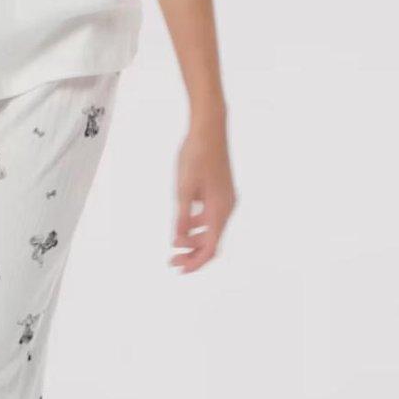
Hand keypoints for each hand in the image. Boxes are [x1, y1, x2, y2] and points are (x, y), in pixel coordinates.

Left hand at [170, 116, 236, 272]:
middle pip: (212, 241)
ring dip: (194, 238)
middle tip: (172, 258)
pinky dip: (198, 223)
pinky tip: (184, 221)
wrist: (209, 129)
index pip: (210, 248)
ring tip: (175, 242)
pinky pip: (211, 215)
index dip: (195, 262)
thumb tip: (178, 239)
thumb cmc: (196, 155)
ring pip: (211, 228)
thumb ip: (182, 216)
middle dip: (192, 252)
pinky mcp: (221, 190)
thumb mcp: (183, 188)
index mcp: (220, 210)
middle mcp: (227, 207)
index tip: (179, 269)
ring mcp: (226, 199)